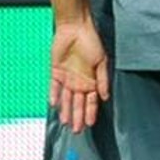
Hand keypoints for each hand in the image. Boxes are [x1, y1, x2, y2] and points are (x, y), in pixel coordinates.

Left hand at [50, 19, 110, 133]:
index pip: (91, 101)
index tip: (90, 124)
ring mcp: (66, 78)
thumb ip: (102, 80)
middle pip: (77, 103)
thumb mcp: (101, 61)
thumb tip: (105, 97)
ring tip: (66, 123)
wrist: (76, 28)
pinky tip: (54, 105)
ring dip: (65, 110)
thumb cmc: (92, 42)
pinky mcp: (55, 72)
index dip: (90, 113)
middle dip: (78, 117)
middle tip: (77, 130)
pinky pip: (54, 87)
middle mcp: (78, 82)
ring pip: (65, 99)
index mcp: (91, 81)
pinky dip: (54, 95)